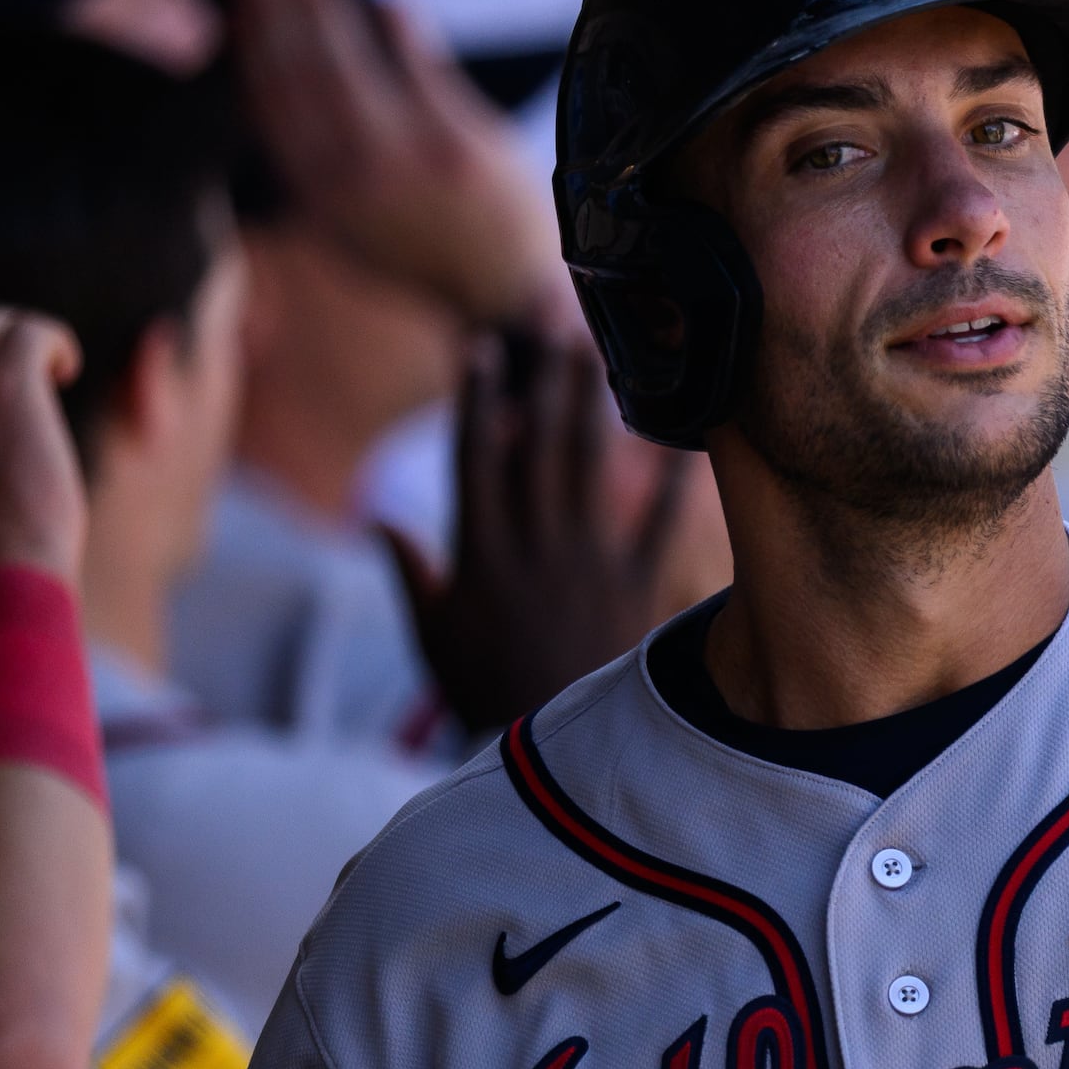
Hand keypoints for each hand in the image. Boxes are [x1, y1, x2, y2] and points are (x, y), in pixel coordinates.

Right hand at [234, 0, 558, 321]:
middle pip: (304, 76)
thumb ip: (312, 172)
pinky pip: (423, 66)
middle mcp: (355, 176)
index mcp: (321, 199)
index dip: (254, 50)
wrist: (509, 292)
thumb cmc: (428, 256)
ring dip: (326, 8)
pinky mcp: (461, 137)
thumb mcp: (350, 231)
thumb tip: (273, 100)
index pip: (272, 107)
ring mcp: (410, 154)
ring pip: (353, 63)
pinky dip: (402, 26)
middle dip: (279, 15)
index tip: (242, 7)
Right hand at [388, 329, 690, 734]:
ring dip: (594, 407)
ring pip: (588, 468)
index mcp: (479, 552)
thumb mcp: (431, 635)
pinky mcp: (631, 586)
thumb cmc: (481, 689)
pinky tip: (688, 434)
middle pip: (537, 447)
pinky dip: (672, 481)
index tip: (484, 351)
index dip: (479, 402)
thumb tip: (379, 519)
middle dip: (545, 383)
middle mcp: (531, 545)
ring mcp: (584, 562)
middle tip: (559, 325)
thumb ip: (411, 572)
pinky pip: (655, 524)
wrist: (543, 743)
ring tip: (602, 354)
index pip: (476, 459)